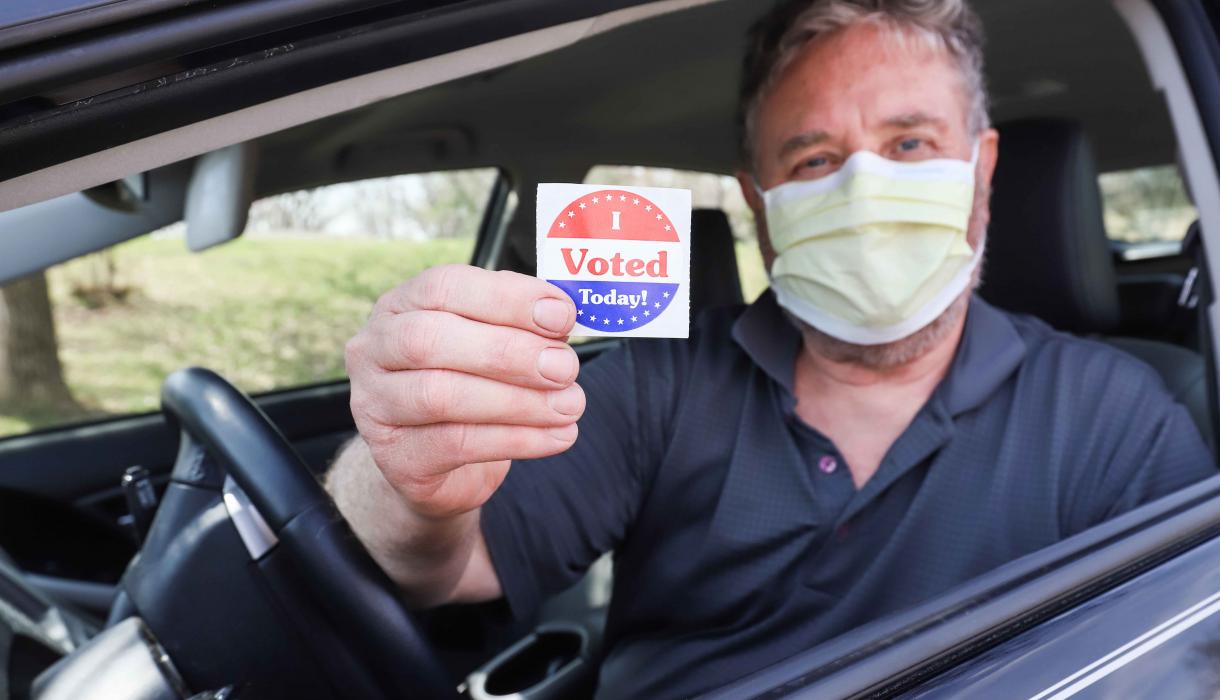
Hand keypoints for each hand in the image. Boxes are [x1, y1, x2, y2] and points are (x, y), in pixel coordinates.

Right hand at [345, 264, 582, 519]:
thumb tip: (561, 314)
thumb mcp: (491, 343)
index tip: (562, 314)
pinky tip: (556, 436)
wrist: (438, 463)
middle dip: (508, 352)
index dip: (506, 298)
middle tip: (565, 367)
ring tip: (570, 406)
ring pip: (441, 395)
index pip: (442, 286)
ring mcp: (374, 407)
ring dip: (518, 401)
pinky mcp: (395, 458)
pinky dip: (516, 440)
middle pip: (430, 340)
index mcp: (400, 306)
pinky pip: (456, 445)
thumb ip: (521, 324)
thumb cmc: (470, 385)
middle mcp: (374, 351)